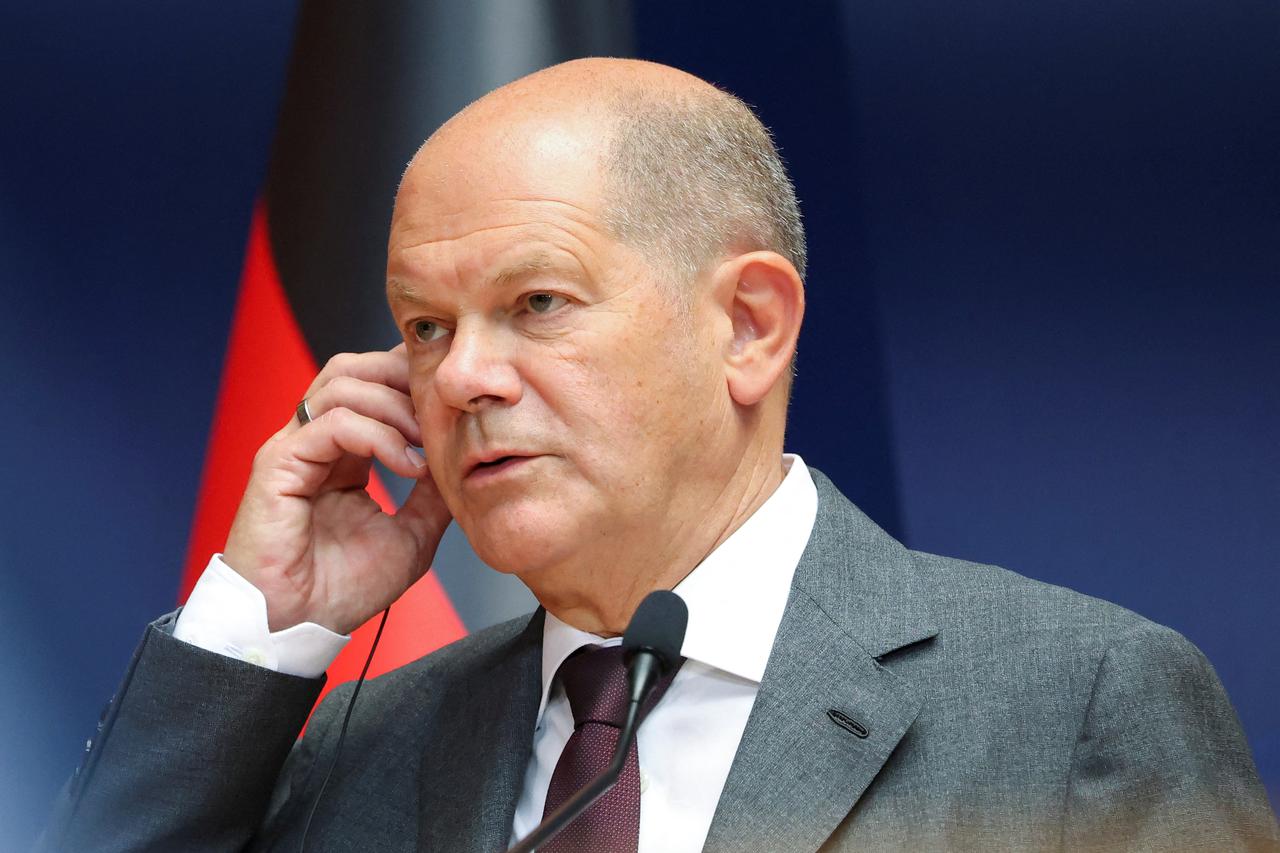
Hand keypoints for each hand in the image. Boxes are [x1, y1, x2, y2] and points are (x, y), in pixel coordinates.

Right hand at [222, 345, 451, 633]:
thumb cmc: (342, 589)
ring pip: (341, 384)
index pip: (373, 386)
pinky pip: (330, 423)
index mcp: (342, 453)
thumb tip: (466, 466)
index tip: (455, 405)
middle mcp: (314, 441)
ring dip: (394, 406)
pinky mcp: (279, 464)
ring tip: (426, 442)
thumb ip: (433, 497)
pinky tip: (406, 464)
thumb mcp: (411, 536)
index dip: (412, 383)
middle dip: (402, 376)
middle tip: (443, 408)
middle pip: (352, 368)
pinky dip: (376, 435)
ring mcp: (294, 448)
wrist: (299, 627)